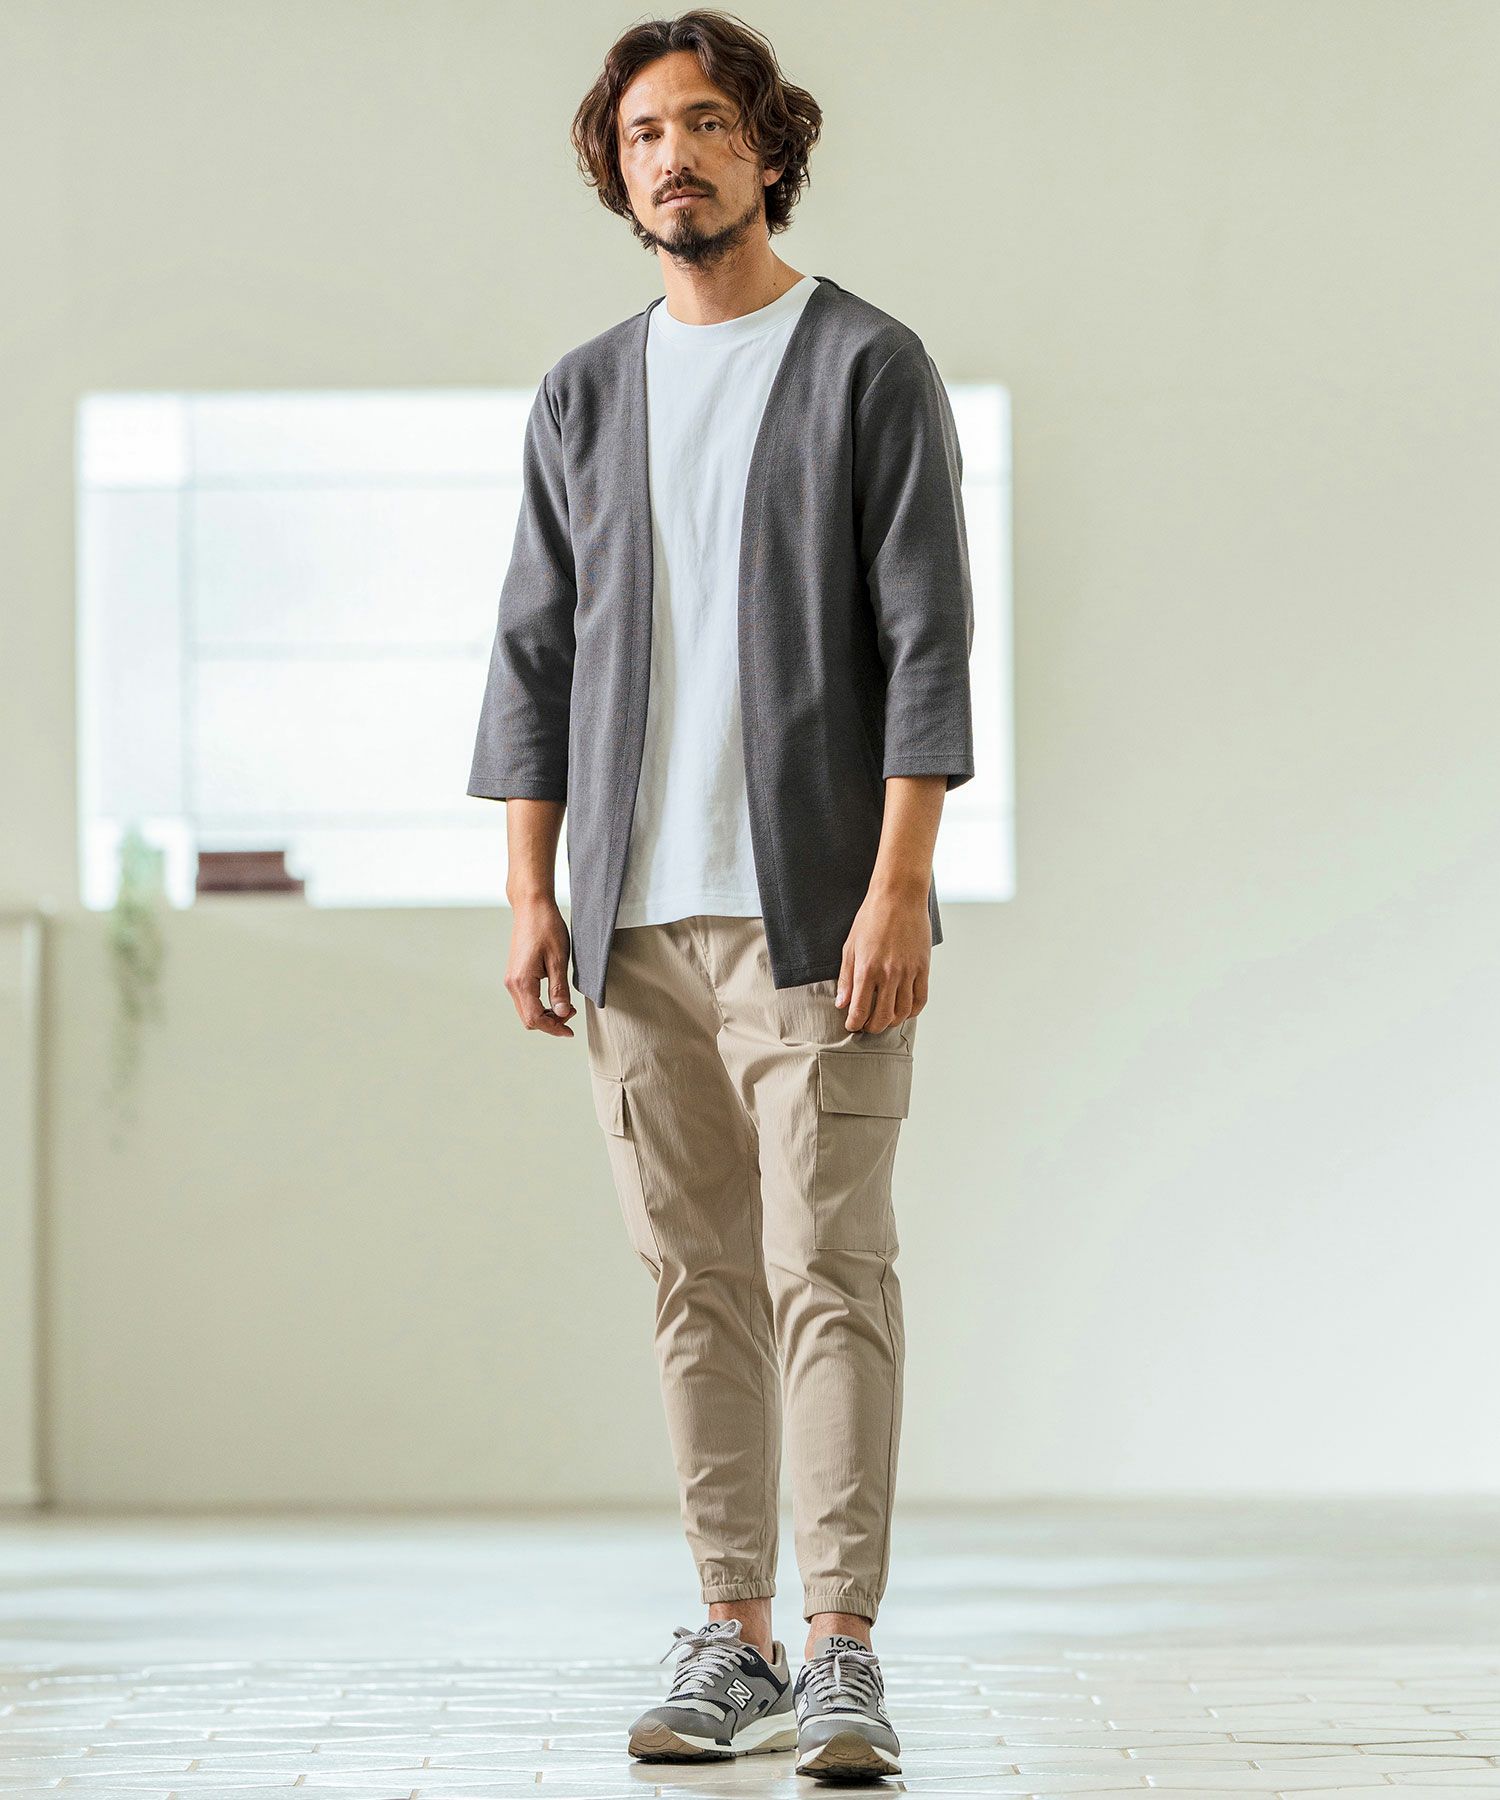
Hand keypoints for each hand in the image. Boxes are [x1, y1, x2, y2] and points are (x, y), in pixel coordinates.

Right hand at [504, 897, 575, 1036]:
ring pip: (526, 1010)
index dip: (554, 1028)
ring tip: (566, 1006)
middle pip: (528, 1019)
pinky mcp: (515, 974)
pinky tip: (555, 997)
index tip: (570, 1031)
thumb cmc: (546, 927)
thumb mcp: (559, 960)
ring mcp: (511, 979)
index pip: (535, 1018)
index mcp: (522, 982)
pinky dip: (539, 1004)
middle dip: (550, 1023)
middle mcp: (512, 984)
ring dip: (545, 1014)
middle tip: (571, 1015)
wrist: (531, 907)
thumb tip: (563, 1014)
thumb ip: (559, 990)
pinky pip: (525, 999)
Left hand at [834, 889, 930, 1032]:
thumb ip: (846, 978)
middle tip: (867, 1026)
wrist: (899, 897)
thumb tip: (841, 1004)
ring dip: (892, 1022)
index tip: (852, 1025)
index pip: (860, 1010)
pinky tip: (903, 1011)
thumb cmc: (871, 918)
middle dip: (872, 1027)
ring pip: (902, 1012)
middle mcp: (889, 974)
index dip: (854, 1024)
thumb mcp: (850, 946)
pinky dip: (911, 1011)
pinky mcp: (923, 968)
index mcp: (867, 970)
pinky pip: (920, 999)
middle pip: (883, 1017)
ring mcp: (909, 972)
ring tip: (884, 1020)